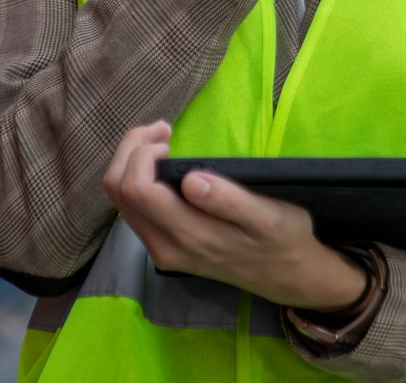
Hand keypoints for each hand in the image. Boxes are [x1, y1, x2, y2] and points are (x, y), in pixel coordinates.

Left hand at [103, 122, 369, 312]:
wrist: (287, 276)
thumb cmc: (283, 238)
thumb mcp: (269, 216)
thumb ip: (228, 200)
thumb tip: (190, 180)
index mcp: (188, 235)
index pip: (137, 188)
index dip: (141, 153)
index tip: (170, 135)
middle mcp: (165, 247)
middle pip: (118, 192)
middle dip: (131, 150)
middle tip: (162, 129)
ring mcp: (161, 250)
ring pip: (121, 201)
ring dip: (132, 162)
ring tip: (163, 141)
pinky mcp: (164, 247)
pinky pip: (134, 209)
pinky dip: (138, 178)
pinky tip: (164, 164)